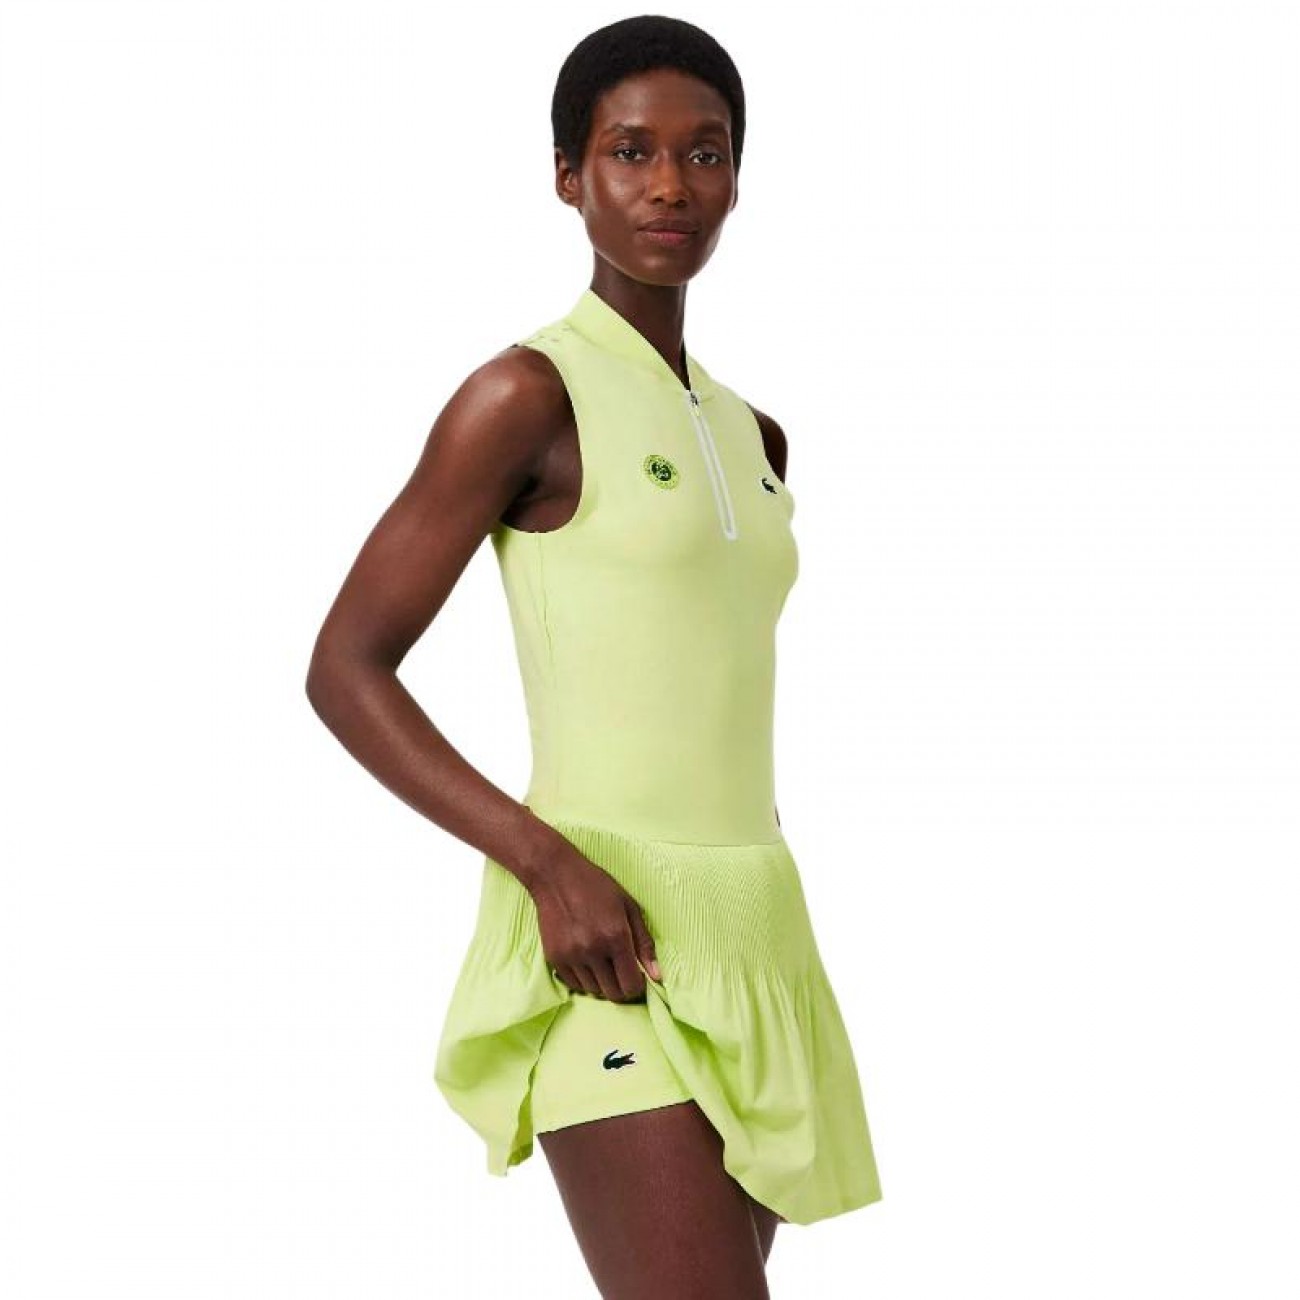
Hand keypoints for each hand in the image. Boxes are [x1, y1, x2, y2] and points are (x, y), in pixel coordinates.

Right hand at [527, 843, 661, 1001]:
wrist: (555, 875)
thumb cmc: (597, 886)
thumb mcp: (629, 907)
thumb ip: (644, 943)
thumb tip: (657, 976)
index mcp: (616, 936)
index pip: (631, 985)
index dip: (638, 986)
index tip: (638, 977)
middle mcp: (593, 950)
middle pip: (613, 994)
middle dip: (622, 988)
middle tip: (622, 973)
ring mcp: (571, 956)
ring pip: (594, 991)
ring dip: (603, 983)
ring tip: (604, 963)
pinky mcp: (554, 958)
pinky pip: (574, 984)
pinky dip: (584, 979)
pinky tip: (588, 962)